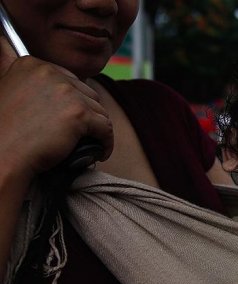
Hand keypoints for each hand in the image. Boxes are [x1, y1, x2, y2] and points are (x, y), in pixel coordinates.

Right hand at [0, 36, 112, 179]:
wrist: (2, 155)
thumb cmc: (4, 132)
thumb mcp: (9, 91)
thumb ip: (26, 81)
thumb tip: (12, 53)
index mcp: (31, 65)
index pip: (69, 80)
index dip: (75, 102)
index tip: (74, 118)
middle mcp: (50, 73)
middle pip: (87, 93)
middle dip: (89, 115)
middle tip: (86, 133)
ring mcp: (66, 93)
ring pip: (99, 110)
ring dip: (98, 129)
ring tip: (93, 143)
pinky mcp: (79, 114)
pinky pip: (105, 128)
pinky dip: (106, 142)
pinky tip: (101, 152)